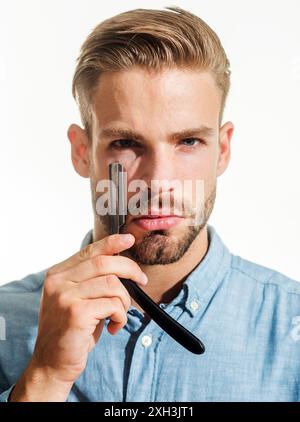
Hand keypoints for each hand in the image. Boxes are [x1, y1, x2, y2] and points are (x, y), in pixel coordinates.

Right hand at [10, 233, 146, 400]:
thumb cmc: (70, 330)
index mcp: (58, 274)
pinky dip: (121, 316)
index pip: (89, 251)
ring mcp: (66, 296)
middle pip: (105, 263)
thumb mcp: (77, 298)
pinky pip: (113, 305)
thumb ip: (91, 279)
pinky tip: (114, 327)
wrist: (52, 363)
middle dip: (130, 269)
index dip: (111, 243)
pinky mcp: (76, 313)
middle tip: (141, 280)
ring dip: (124, 301)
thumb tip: (121, 261)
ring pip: (113, 284)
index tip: (129, 239)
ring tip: (118, 315)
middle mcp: (59, 282)